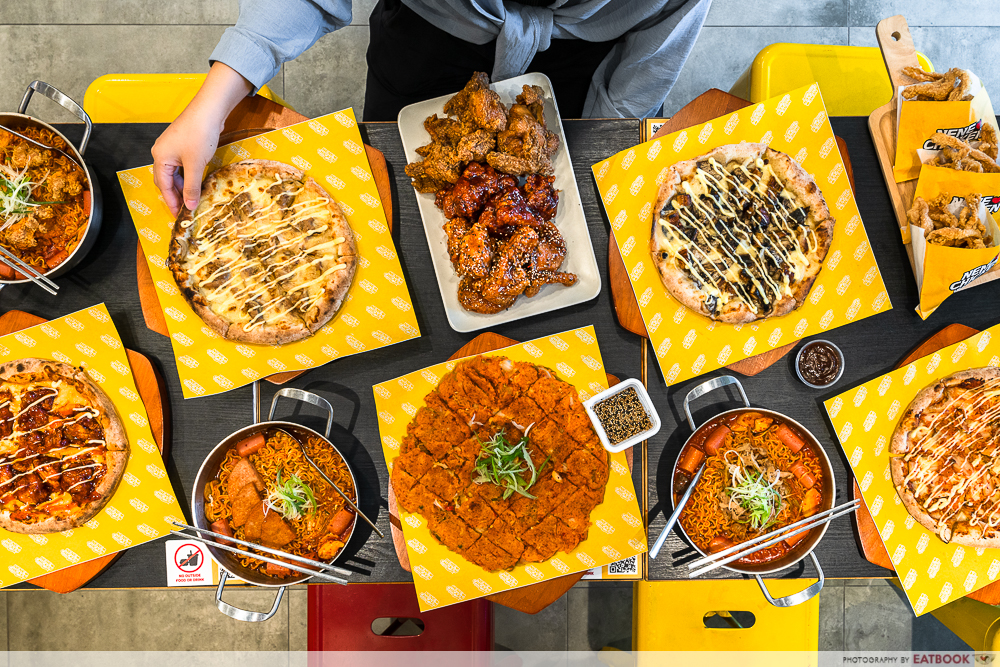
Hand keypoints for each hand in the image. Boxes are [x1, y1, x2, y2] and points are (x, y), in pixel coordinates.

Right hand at [151, 63, 252, 215]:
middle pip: (167, 180)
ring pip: (175, 174)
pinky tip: (197, 184)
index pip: (163, 186)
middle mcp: (162, 153)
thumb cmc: (199, 135)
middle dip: (176, 195)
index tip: (178, 216)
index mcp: (160, 158)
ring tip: (193, 200)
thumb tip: (189, 205)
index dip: (171, 202)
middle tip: (186, 210)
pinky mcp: (183, 145)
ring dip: (183, 186)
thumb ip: (192, 186)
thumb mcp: (196, 165)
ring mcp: (172, 148)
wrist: (209, 110)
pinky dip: (188, 176)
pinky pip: (182, 166)